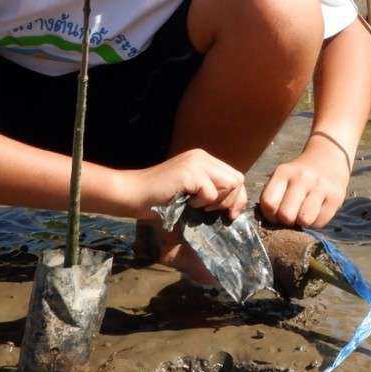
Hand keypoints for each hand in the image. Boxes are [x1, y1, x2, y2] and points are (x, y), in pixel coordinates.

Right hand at [130, 147, 246, 219]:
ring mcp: (196, 162)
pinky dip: (201, 203)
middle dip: (231, 201)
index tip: (229, 215)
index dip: (237, 197)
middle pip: (237, 179)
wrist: (133, 194)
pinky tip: (186, 202)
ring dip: (217, 201)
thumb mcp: (191, 192)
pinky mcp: (189, 172)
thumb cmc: (159, 199)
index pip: (235, 176)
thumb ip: (210, 191)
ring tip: (197, 205)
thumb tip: (235, 207)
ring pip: (230, 184)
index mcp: (204, 160)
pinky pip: (210, 192)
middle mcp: (202, 157)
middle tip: (212, 212)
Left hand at [258, 134, 351, 228]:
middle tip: (291, 215)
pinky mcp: (336, 196)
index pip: (268, 203)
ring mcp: (321, 186)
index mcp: (284, 172)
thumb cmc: (298, 176)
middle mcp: (302, 177)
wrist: (328, 158)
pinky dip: (315, 222)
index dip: (269, 215)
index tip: (275, 213)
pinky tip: (315, 212)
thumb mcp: (282, 177)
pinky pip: (320, 222)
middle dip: (286, 221)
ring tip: (303, 214)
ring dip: (302, 223)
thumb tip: (270, 224)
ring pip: (304, 220)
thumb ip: (272, 197)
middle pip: (286, 215)